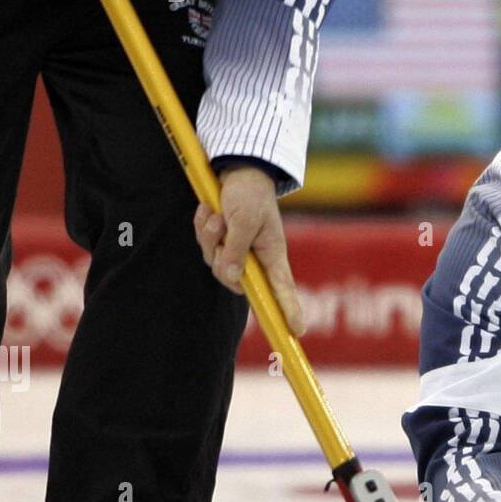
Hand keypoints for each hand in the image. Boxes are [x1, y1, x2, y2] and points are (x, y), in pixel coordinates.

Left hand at [193, 166, 305, 335]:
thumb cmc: (249, 194)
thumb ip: (236, 250)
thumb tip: (230, 277)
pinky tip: (207, 210)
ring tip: (215, 212)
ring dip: (209, 236)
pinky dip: (202, 228)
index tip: (297, 331)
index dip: (291, 310)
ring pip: (214, 262)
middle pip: (232, 279)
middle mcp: (255, 258)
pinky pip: (205, 247)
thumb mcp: (244, 220)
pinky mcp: (223, 242)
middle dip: (219, 255)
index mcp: (272, 254)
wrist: (238, 170)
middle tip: (219, 225)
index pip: (283, 289)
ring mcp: (238, 251)